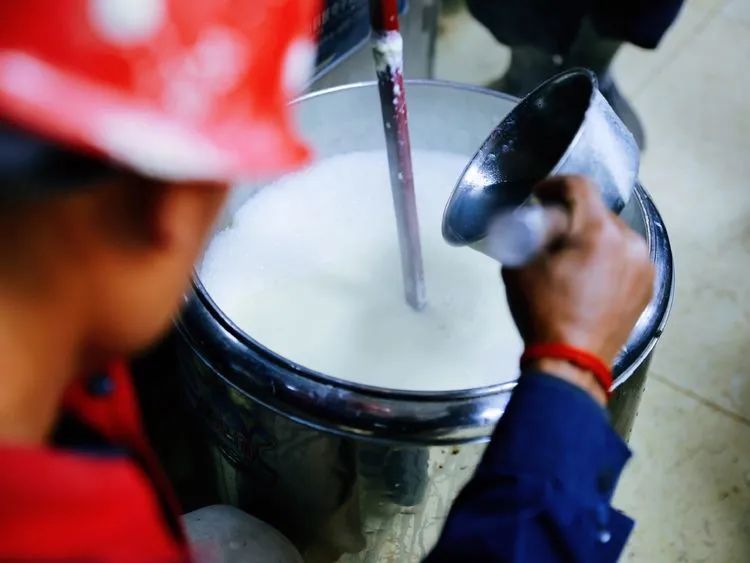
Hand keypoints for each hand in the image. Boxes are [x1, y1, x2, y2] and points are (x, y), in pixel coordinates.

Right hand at [502, 176, 654, 397]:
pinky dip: (608, 258)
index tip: (539, 195)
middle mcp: (630, 241)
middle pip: (599, 212)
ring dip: (593, 237)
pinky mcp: (648, 286)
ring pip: (615, 235)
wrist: (572, 362)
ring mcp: (644, 265)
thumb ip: (528, 237)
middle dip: (574, 215)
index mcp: (598, 231)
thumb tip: (534, 226)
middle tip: (552, 232)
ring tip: (573, 257)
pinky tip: (591, 276)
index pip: (579, 186)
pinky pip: (626, 258)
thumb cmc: (542, 311)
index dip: (554, 184)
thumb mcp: (520, 267)